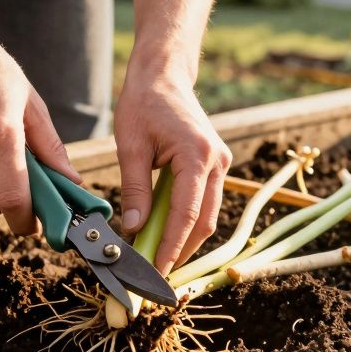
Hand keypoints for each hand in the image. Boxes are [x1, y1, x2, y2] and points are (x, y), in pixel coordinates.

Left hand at [115, 69, 231, 273]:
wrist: (164, 76)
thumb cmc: (143, 104)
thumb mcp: (130, 146)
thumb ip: (134, 189)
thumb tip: (133, 229)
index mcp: (197, 154)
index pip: (187, 214)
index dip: (171, 247)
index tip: (155, 271)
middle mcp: (217, 162)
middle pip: (204, 222)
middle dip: (180, 251)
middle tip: (154, 275)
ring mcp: (220, 164)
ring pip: (207, 216)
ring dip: (183, 240)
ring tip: (156, 260)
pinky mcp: (214, 166)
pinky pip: (204, 203)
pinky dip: (185, 222)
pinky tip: (164, 235)